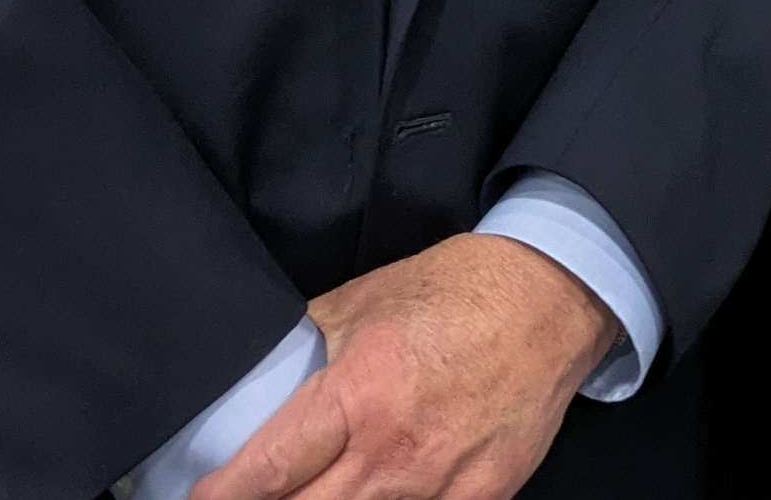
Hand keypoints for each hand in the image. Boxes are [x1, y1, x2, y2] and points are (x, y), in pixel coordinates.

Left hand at [189, 234, 619, 499]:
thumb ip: (308, 349)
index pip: (266, 471)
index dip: (221, 497)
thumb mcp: (361, 300)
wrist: (549, 299)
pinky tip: (379, 494)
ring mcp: (440, 484)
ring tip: (312, 492)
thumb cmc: (457, 291)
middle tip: (251, 499)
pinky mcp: (481, 498)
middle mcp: (394, 451)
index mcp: (357, 394)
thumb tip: (262, 378)